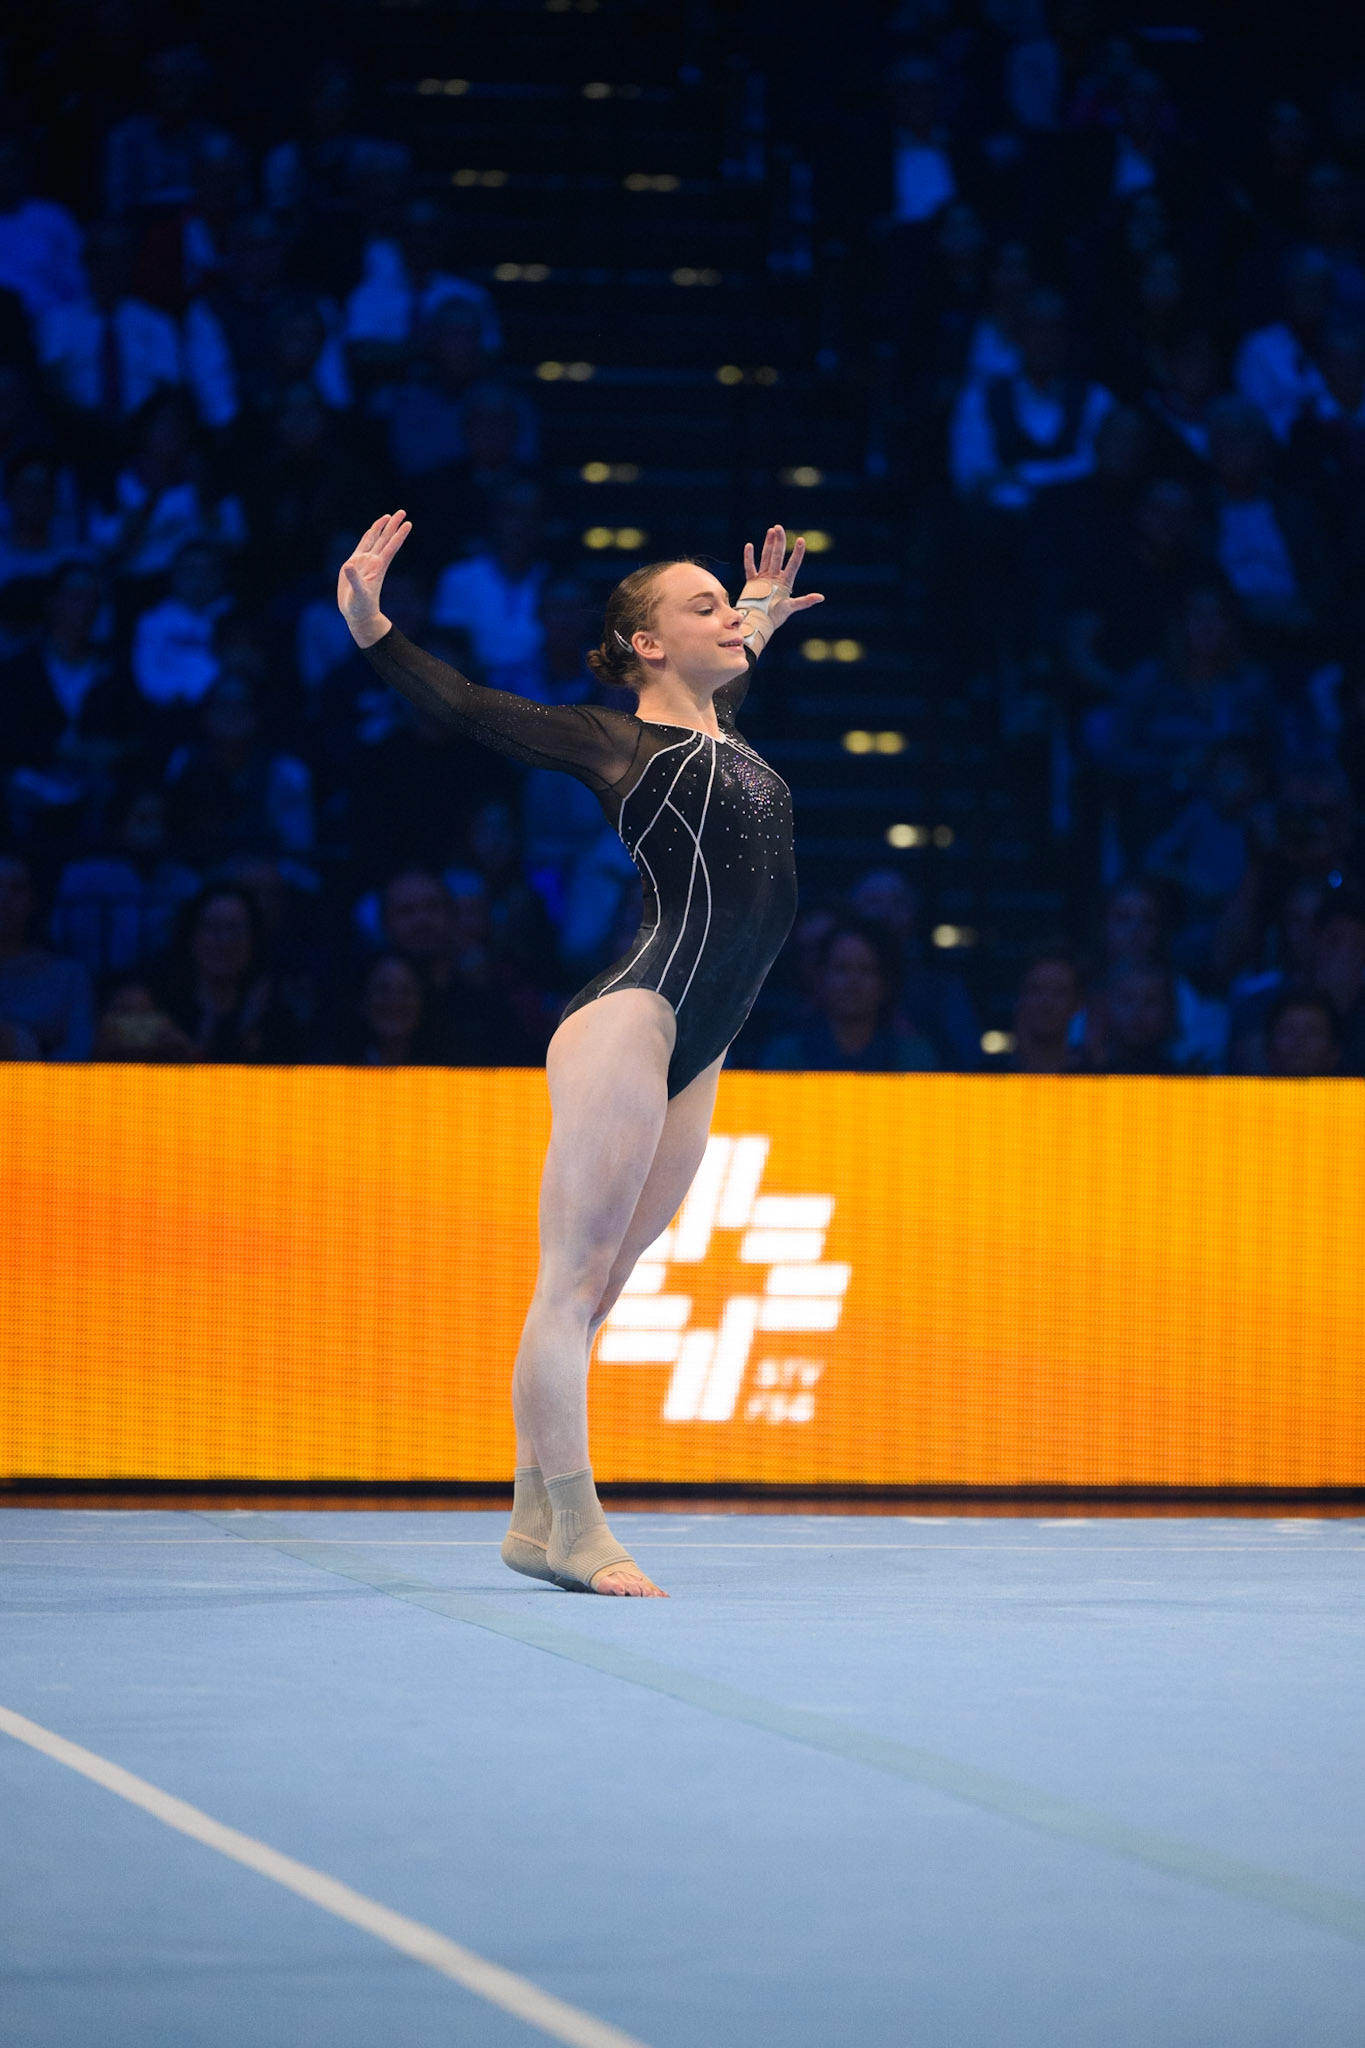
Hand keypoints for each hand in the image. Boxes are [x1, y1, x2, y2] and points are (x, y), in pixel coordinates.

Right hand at [338, 510, 411, 646]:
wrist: (357, 615)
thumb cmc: (360, 607)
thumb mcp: (358, 594)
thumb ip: (355, 579)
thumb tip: (349, 565)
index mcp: (377, 567)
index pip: (391, 547)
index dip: (399, 535)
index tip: (408, 524)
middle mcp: (373, 562)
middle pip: (385, 539)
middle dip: (393, 525)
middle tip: (402, 511)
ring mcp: (365, 562)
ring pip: (374, 540)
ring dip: (381, 528)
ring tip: (389, 516)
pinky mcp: (355, 565)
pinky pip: (363, 546)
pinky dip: (368, 536)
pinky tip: (371, 530)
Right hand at [740, 524, 824, 631]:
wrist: (758, 623)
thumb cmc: (775, 618)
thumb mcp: (791, 608)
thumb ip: (805, 602)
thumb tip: (821, 597)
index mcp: (785, 582)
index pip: (793, 564)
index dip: (798, 553)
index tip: (801, 540)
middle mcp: (775, 578)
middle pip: (778, 556)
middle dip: (779, 541)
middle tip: (779, 527)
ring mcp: (763, 579)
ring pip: (766, 557)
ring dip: (768, 544)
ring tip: (771, 531)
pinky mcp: (752, 582)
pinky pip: (750, 567)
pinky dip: (749, 557)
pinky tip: (750, 545)